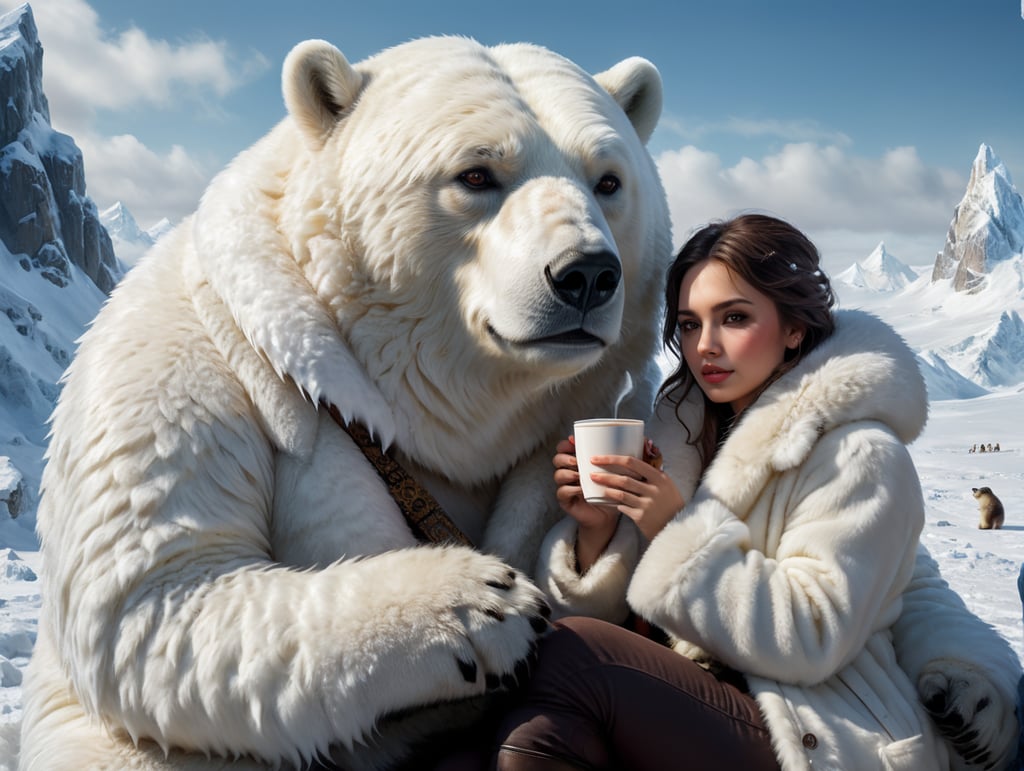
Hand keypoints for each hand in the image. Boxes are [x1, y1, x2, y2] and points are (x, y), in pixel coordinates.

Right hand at [553, 436, 621, 572]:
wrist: (611, 515)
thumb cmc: (615, 491)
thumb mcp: (621, 472)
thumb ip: (629, 456)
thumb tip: (645, 439)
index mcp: (579, 462)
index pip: (565, 448)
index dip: (566, 443)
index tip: (574, 440)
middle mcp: (570, 472)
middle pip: (557, 459)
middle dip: (564, 457)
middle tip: (576, 460)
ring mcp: (566, 486)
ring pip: (558, 475)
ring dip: (567, 473)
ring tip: (579, 474)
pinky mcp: (566, 501)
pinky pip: (562, 492)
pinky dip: (570, 489)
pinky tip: (580, 489)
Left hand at [586, 440, 683, 541]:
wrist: (677, 527)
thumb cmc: (669, 503)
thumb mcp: (666, 484)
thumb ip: (651, 473)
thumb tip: (635, 456)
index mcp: (659, 477)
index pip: (632, 462)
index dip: (612, 459)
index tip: (598, 457)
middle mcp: (654, 489)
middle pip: (623, 479)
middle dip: (604, 475)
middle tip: (590, 472)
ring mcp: (647, 504)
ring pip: (620, 493)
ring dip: (606, 488)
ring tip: (594, 484)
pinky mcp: (641, 517)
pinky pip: (622, 507)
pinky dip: (614, 502)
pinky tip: (608, 500)